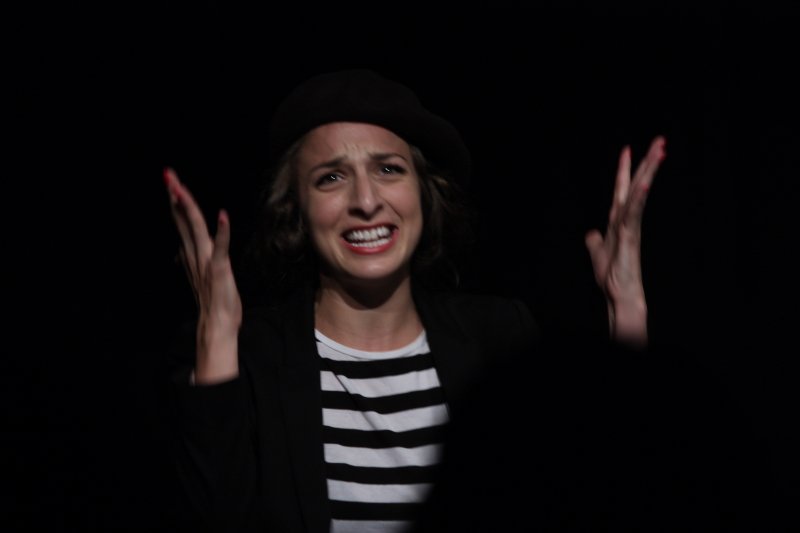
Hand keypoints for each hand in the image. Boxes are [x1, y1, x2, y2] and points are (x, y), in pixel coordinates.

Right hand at [164, 167, 241, 382]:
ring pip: (196, 229)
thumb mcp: (201, 276)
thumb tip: (181, 249)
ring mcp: (206, 262)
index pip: (182, 223)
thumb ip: (191, 260)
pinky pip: (220, 248)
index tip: (170, 182)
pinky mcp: (219, 270)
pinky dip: (221, 232)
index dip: (176, 202)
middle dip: (177, 196)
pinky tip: (222, 215)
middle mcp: (196, 256)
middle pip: (184, 220)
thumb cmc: (214, 301)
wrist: (217, 326)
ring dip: (189, 208)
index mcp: (192, 255)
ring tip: (181, 188)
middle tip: (168, 174)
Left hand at [584, 136, 665, 347]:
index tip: (627, 148)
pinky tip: (644, 183)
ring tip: (659, 151)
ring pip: (639, 194)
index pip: (621, 189)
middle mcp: (626, 220)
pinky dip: (638, 198)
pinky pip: (633, 214)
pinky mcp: (630, 237)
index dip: (623, 169)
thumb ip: (595, 241)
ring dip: (648, 172)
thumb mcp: (597, 254)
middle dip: (646, 163)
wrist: (620, 296)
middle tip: (659, 140)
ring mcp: (630, 227)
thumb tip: (590, 233)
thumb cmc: (613, 277)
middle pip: (636, 186)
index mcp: (618, 221)